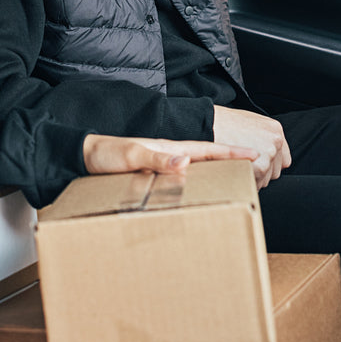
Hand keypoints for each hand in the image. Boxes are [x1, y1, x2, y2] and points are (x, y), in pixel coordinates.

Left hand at [81, 133, 254, 175]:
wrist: (82, 157)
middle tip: (258, 167)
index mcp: (169, 150)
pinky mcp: (153, 176)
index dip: (231, 153)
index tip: (255, 154)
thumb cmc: (103, 155)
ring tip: (237, 180)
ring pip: (197, 169)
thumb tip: (184, 162)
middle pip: (208, 159)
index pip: (207, 150)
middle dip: (233, 161)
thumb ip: (155, 159)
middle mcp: (169, 157)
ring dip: (218, 172)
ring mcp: (161, 166)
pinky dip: (198, 183)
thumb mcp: (129, 156)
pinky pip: (182, 180)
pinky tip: (201, 191)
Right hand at [211, 106, 291, 188]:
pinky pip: (256, 183)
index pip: (282, 159)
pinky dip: (246, 182)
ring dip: (252, 178)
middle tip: (242, 165)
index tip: (256, 164)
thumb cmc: (221, 123)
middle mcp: (275, 141)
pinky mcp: (260, 165)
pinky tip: (234, 172)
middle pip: (274, 171)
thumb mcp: (247, 123)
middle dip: (260, 173)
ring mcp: (269, 153)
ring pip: (265, 179)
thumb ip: (261, 138)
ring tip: (236, 166)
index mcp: (274, 130)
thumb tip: (264, 153)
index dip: (269, 164)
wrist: (206, 123)